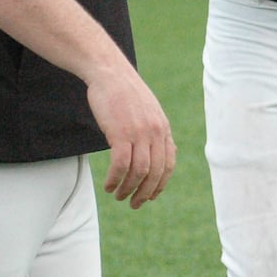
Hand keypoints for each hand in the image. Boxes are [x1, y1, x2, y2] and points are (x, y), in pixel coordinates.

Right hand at [86, 68, 175, 208]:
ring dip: (128, 189)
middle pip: (156, 172)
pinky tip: (109, 185)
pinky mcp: (121, 133)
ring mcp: (139, 133)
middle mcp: (155, 132)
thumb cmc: (125, 92)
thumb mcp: (149, 111)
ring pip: (139, 172)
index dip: (160, 184)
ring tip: (118, 195)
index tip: (150, 196)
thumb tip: (163, 151)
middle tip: (134, 204)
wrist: (110, 73)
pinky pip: (121, 165)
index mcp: (163, 128)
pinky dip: (115, 179)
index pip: (168, 164)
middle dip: (145, 193)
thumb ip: (156, 131)